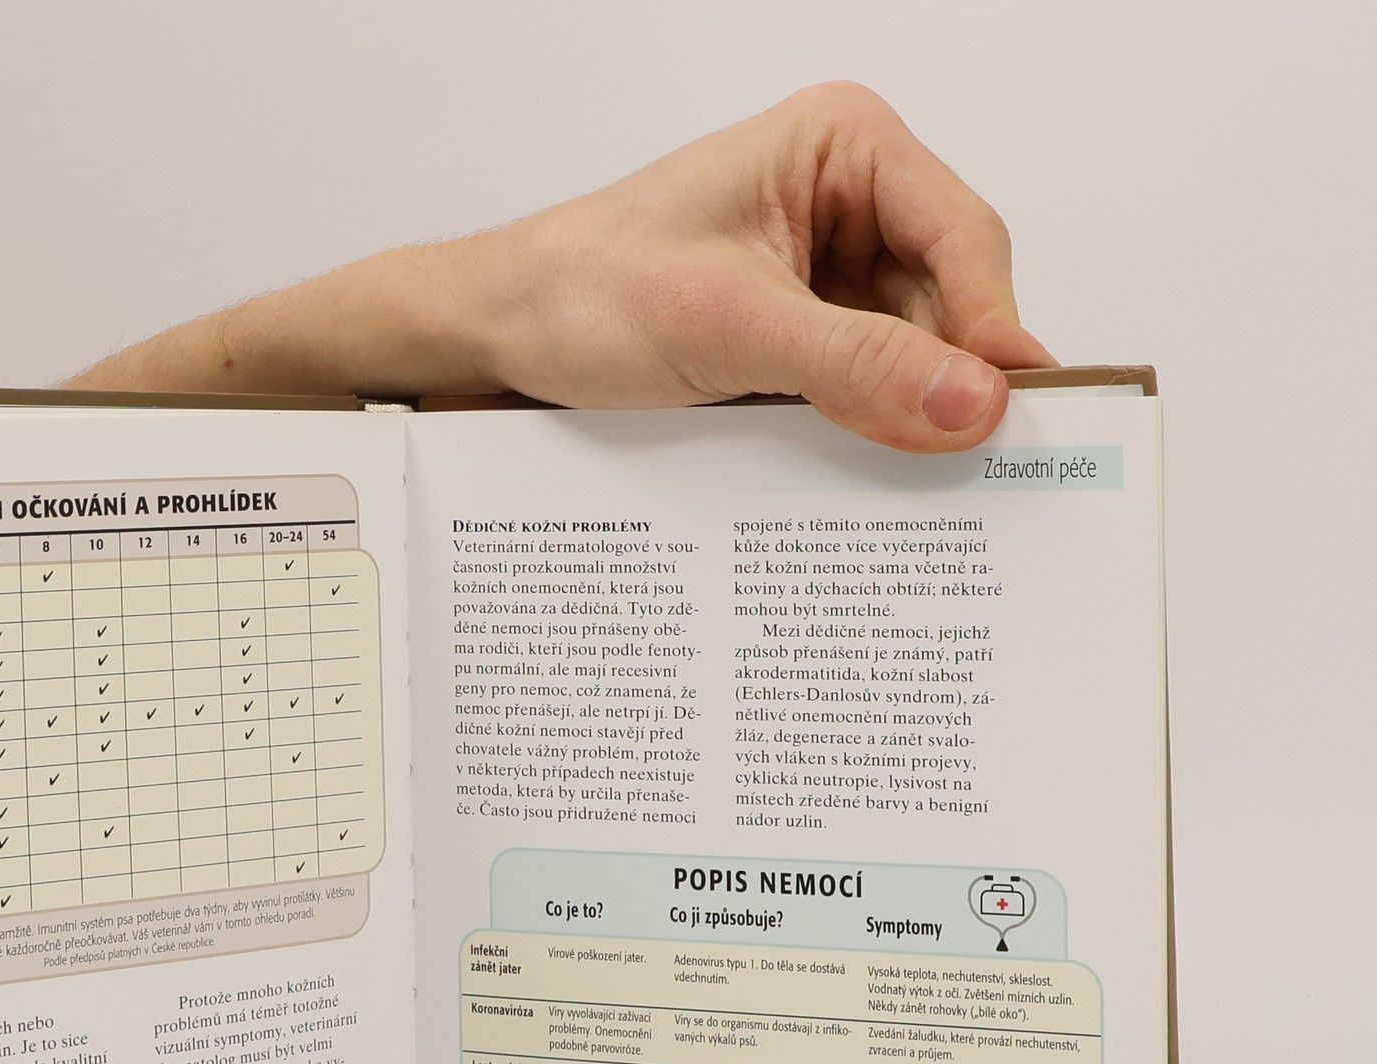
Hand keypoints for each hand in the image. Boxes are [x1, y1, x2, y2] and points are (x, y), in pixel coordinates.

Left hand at [454, 82, 1052, 445]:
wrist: (506, 330)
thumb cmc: (588, 292)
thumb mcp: (730, 329)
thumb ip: (855, 365)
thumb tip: (969, 402)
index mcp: (844, 145)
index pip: (962, 235)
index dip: (993, 327)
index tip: (1011, 410)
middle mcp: (850, 193)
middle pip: (951, 295)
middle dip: (949, 375)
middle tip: (967, 460)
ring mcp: (829, 262)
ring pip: (913, 346)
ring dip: (906, 405)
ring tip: (908, 466)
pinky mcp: (803, 323)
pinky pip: (867, 375)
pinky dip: (870, 418)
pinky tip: (866, 456)